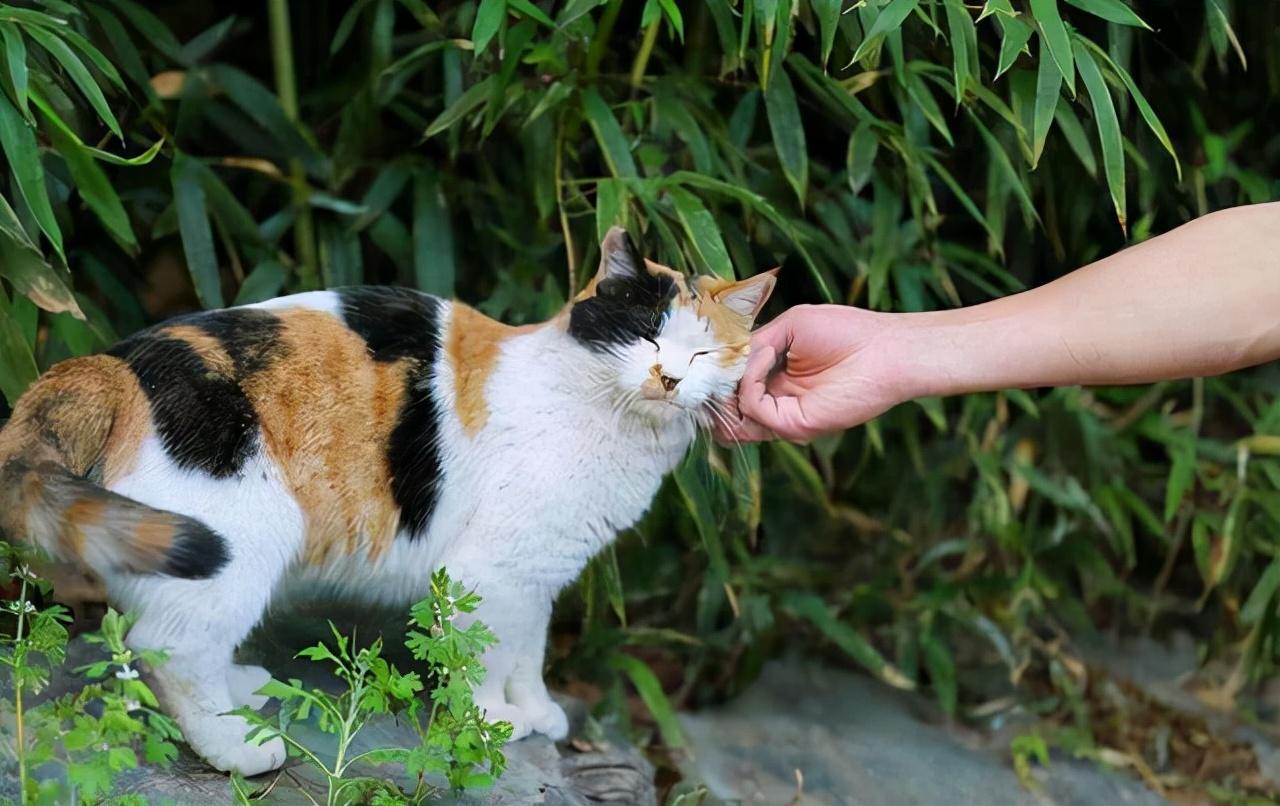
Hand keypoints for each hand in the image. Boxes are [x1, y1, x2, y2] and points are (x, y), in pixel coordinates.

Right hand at [718, 305, 911, 442]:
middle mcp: (777, 399)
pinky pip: (755, 410)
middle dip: (713, 388)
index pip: (732, 385)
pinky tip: (765, 361)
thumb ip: (755, 345)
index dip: (716, 373)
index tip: (703, 355)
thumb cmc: (847, 332)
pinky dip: (750, 385)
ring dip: (727, 389)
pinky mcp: (795, 424)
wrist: (886, 351)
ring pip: (735, 418)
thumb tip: (729, 362)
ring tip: (735, 362)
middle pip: (728, 408)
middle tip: (707, 366)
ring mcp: (785, 414)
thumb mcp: (790, 327)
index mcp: (775, 377)